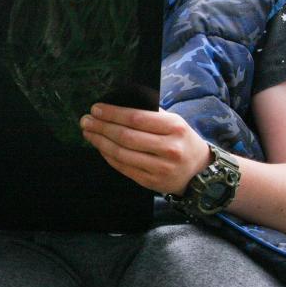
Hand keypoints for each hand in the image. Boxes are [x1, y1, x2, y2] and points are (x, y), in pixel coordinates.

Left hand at [79, 104, 211, 194]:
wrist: (200, 172)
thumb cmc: (182, 140)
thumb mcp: (175, 122)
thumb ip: (151, 113)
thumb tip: (119, 104)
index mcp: (174, 127)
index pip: (136, 118)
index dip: (113, 113)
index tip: (96, 108)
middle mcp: (168, 148)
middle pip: (126, 136)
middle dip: (101, 127)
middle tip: (85, 120)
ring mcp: (160, 168)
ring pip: (122, 154)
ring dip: (100, 142)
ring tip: (88, 132)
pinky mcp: (151, 182)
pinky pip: (123, 168)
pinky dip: (108, 156)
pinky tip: (100, 147)